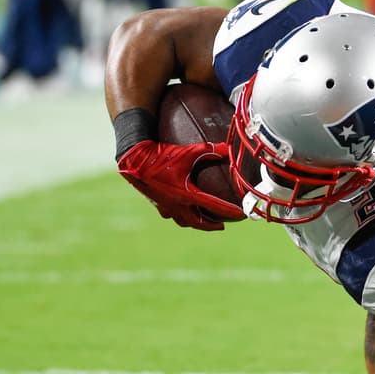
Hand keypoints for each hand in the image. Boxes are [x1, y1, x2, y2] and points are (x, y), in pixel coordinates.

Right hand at [116, 139, 242, 230]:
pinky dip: (179, 215)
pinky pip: (170, 214)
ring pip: (183, 221)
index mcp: (186, 194)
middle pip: (198, 222)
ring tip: (203, 221)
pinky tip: (181, 210)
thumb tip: (228, 148)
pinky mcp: (156, 203)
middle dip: (212, 226)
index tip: (241, 215)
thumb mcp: (188, 151)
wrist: (133, 160)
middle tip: (222, 226)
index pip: (213, 206)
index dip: (229, 211)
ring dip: (195, 222)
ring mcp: (165, 206)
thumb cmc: (161, 155)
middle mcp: (176, 204)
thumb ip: (209, 150)